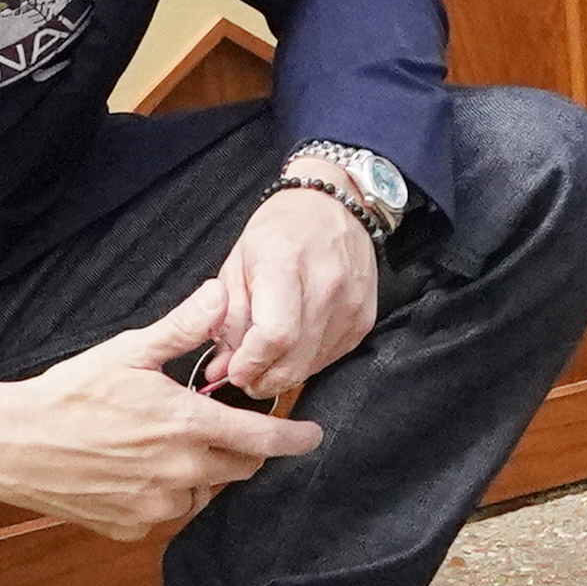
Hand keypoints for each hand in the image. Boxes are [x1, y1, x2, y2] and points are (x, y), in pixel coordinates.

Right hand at [0, 283, 319, 540]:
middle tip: (219, 424)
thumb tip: (223, 294)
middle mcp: (181, 474)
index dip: (294, 438)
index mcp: (187, 427)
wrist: (11, 446)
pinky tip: (141, 469)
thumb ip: (182, 328)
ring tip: (169, 444)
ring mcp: (157, 507)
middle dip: (242, 447)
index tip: (312, 435)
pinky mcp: (133, 528)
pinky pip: (171, 513)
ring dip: (204, 471)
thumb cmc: (69, 393)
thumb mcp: (128, 352)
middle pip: (241, 467)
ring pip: (207, 493)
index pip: (263, 439)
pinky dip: (169, 494)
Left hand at [211, 183, 379, 401]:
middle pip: (295, 358)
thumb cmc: (279, 232)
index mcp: (286, 263)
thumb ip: (226, 319)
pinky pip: (331, 357)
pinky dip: (307, 363)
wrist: (332, 206)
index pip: (274, 335)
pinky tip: (293, 350)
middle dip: (264, 379)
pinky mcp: (365, 318)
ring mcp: (351, 303)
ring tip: (265, 363)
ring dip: (284, 375)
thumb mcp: (237, 264)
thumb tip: (221, 369)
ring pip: (313, 364)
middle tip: (245, 379)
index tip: (233, 372)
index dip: (251, 363)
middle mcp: (326, 284)